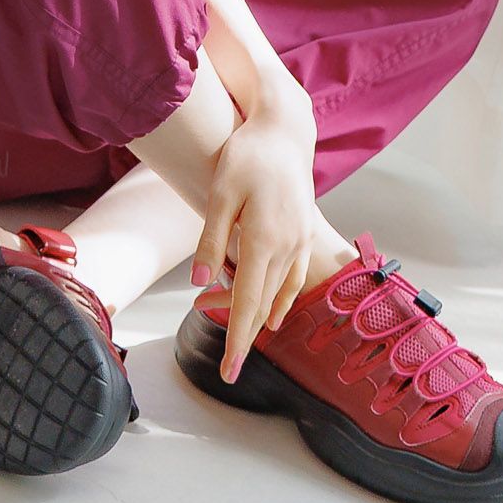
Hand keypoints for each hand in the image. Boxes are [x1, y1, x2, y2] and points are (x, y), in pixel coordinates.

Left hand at [192, 92, 318, 381]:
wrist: (285, 131)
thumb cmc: (247, 156)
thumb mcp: (219, 193)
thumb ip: (209, 239)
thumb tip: (198, 282)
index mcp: (263, 239)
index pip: (247, 302)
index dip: (237, 339)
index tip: (230, 371)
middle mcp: (287, 246)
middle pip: (263, 305)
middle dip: (243, 337)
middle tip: (227, 369)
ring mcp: (300, 242)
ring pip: (277, 294)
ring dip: (256, 318)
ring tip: (235, 337)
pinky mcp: (304, 235)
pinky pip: (293, 279)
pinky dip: (281, 301)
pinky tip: (274, 316)